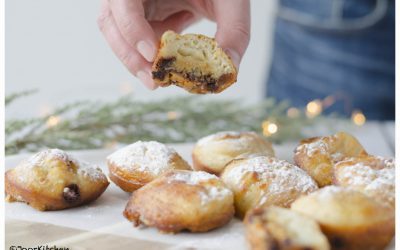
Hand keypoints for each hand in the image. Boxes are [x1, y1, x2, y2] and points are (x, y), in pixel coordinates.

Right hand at [98, 0, 249, 89]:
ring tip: (160, 80)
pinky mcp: (141, 19)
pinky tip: (169, 60)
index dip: (131, 27)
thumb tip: (230, 67)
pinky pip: (135, 42)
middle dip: (129, 55)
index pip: (123, 1)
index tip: (152, 54)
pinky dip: (150, 57)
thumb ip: (235, 29)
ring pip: (118, 35)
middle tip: (153, 81)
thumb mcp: (231, 0)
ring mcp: (135, 6)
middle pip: (111, 22)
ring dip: (137, 60)